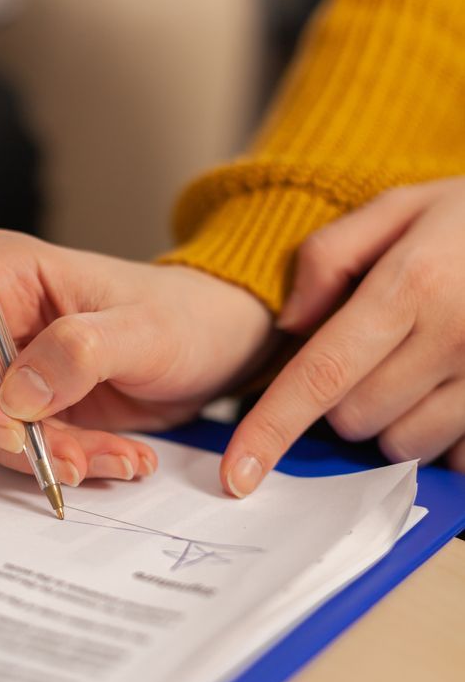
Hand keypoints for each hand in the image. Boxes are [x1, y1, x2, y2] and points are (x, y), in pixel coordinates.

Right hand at [0, 231, 273, 487]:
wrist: (218, 341)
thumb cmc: (186, 314)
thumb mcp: (144, 329)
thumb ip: (80, 352)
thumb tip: (19, 394)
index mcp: (5, 275)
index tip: (6, 431)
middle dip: (17, 440)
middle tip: (76, 462)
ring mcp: (17, 368)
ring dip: (55, 457)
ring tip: (122, 457)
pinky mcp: (40, 406)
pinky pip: (36, 448)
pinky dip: (77, 461)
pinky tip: (125, 457)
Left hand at [220, 178, 464, 496]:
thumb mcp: (402, 207)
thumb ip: (330, 256)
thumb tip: (291, 324)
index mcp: (412, 285)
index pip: (322, 373)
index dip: (272, 428)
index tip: (239, 474)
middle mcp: (454, 336)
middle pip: (355, 420)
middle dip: (344, 401)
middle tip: (374, 354)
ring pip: (402, 444)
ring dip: (393, 421)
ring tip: (419, 367)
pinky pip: (455, 456)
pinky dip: (440, 437)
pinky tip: (450, 390)